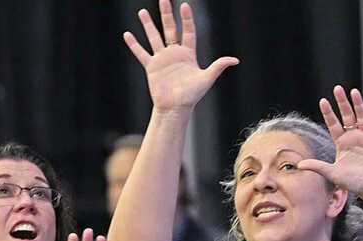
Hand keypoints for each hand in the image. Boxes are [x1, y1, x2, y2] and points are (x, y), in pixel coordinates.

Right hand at [123, 0, 238, 109]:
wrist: (175, 108)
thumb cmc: (192, 95)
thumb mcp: (207, 79)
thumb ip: (218, 66)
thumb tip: (235, 60)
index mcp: (188, 54)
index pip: (188, 31)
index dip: (186, 18)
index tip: (184, 5)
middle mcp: (174, 54)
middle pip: (169, 29)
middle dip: (166, 14)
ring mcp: (162, 59)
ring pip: (154, 37)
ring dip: (148, 24)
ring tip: (142, 11)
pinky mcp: (152, 67)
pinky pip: (141, 53)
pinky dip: (134, 45)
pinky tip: (127, 34)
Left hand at [297, 86, 362, 198]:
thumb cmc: (352, 182)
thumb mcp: (332, 173)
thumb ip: (317, 166)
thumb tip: (299, 164)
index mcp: (341, 143)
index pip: (333, 124)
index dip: (328, 113)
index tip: (323, 100)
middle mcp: (353, 138)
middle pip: (346, 116)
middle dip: (342, 103)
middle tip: (337, 88)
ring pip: (362, 117)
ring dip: (358, 104)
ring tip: (354, 91)